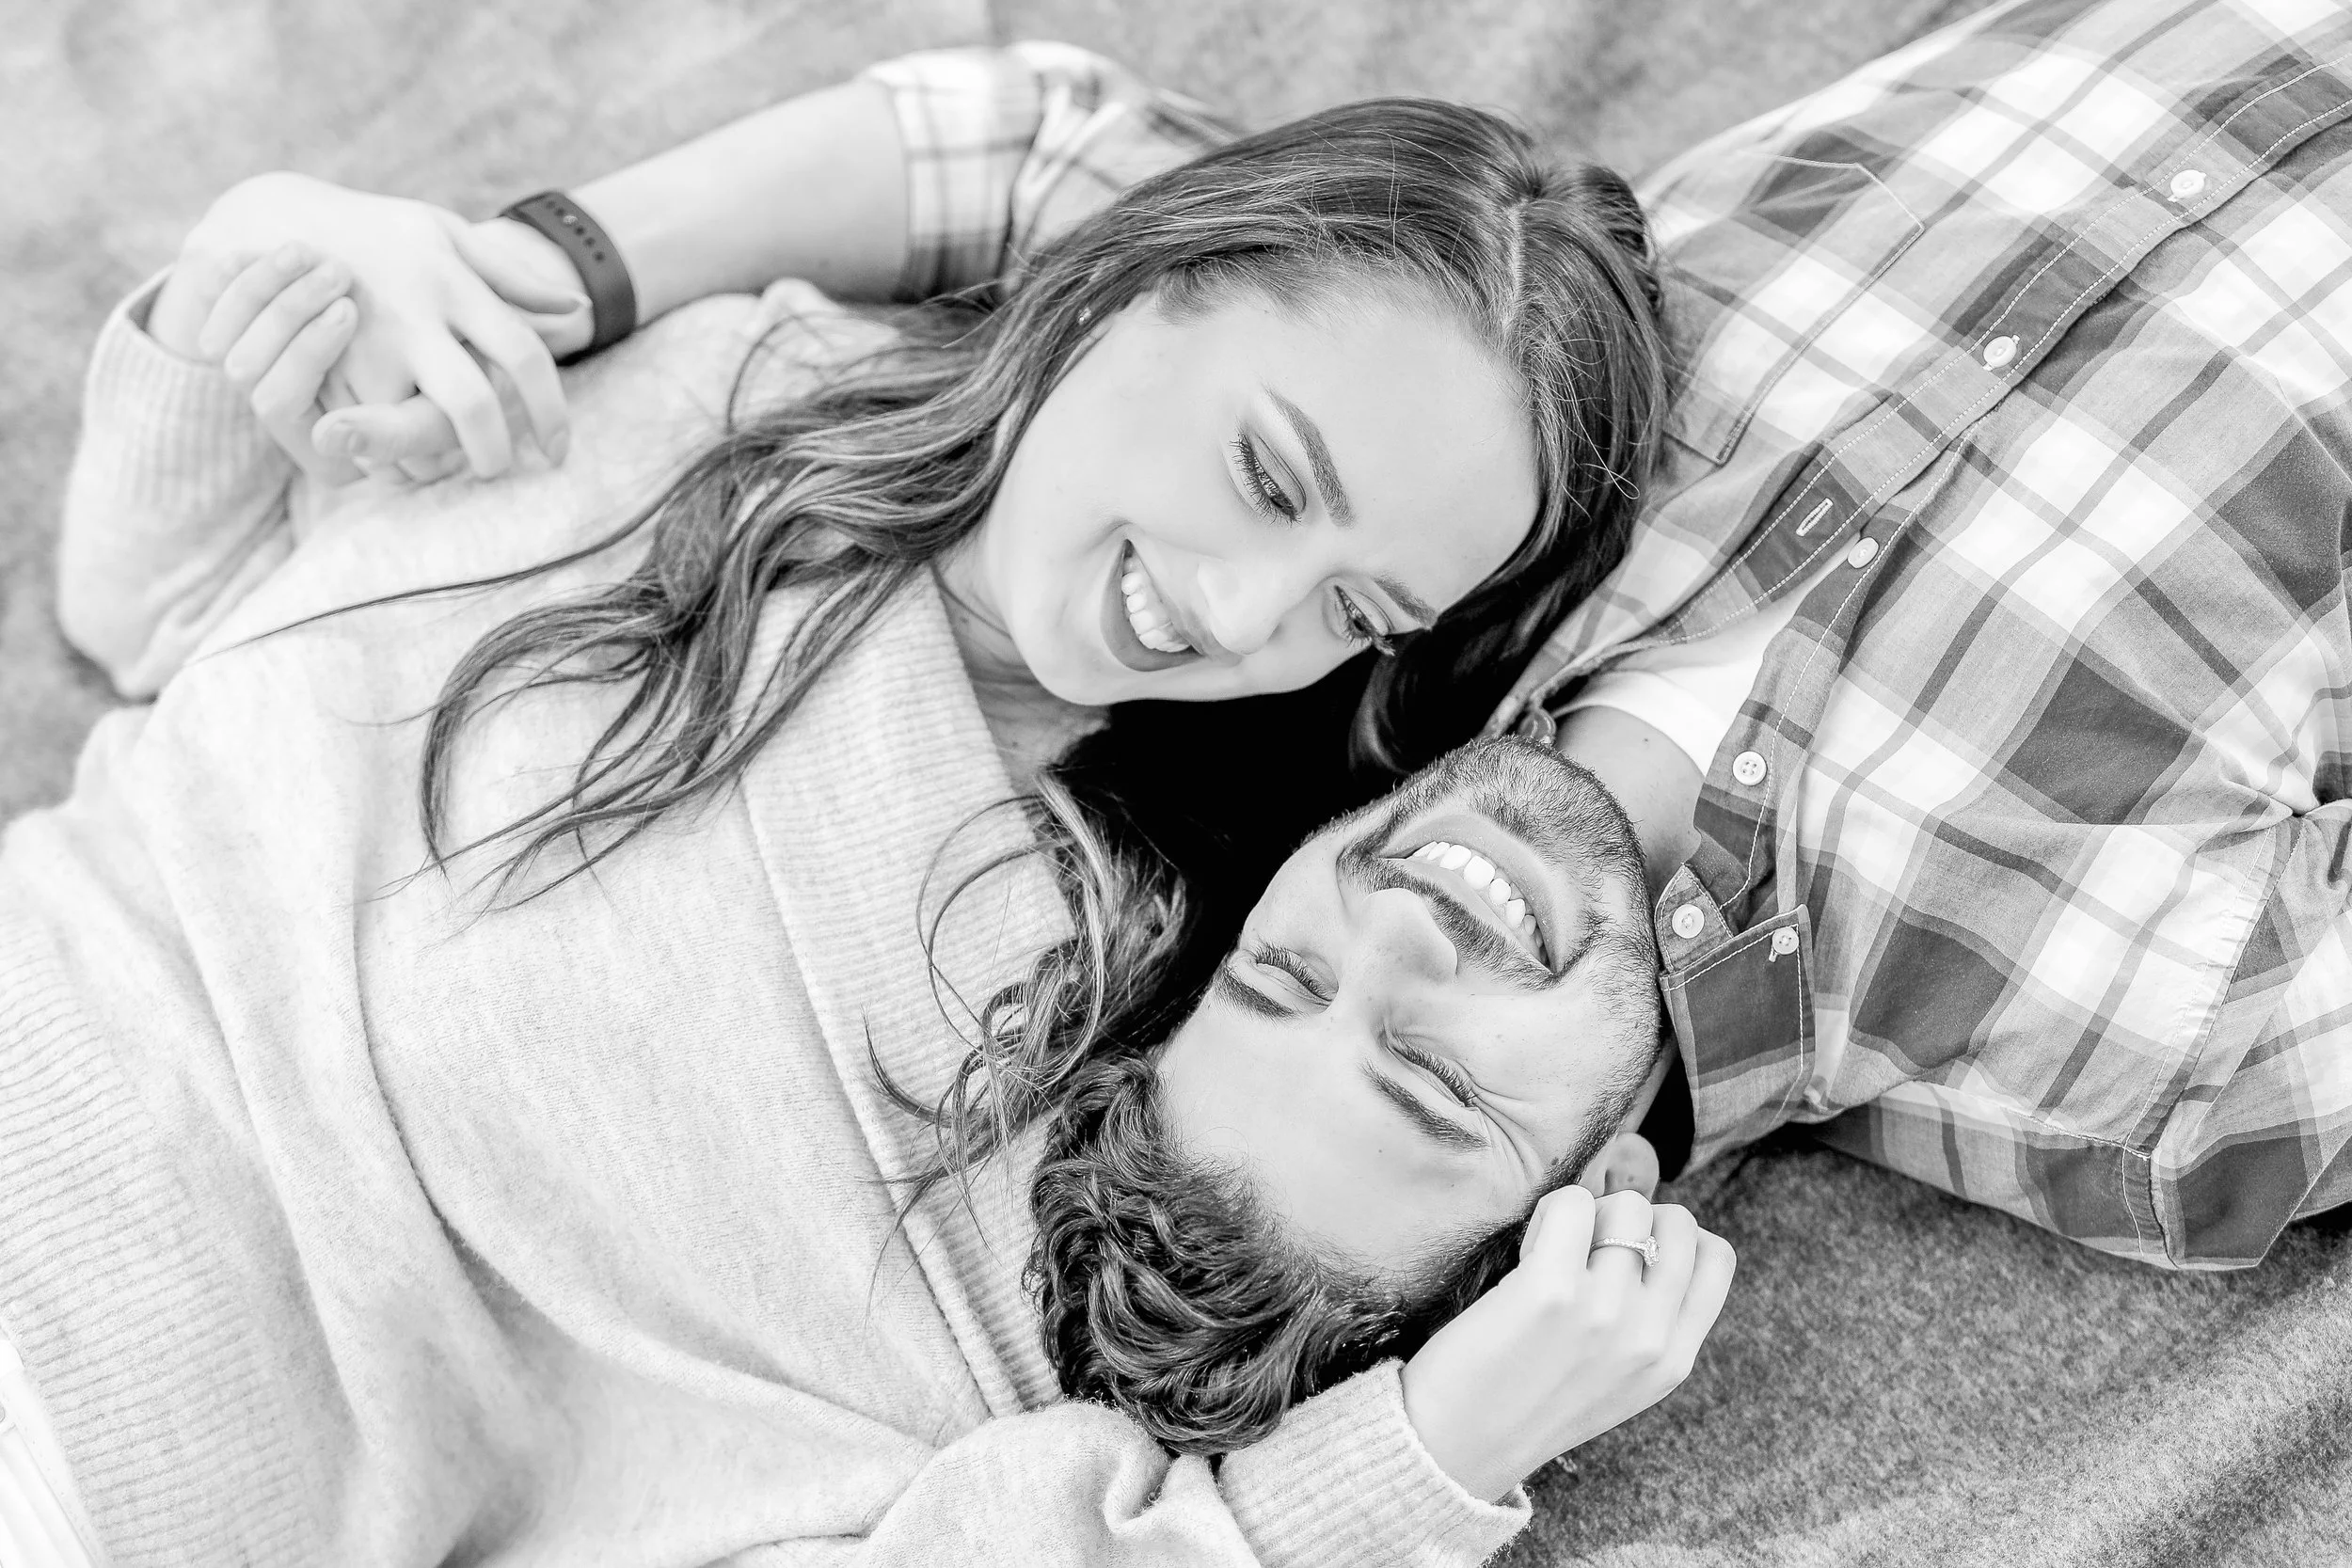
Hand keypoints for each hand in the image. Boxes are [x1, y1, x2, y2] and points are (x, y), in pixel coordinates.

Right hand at [148, 173, 586, 477]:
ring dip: (434, 458)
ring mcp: (363, 346)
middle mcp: (412, 317)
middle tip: (500, 470)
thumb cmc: (384, 233)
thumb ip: (511, 275)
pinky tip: (400, 449)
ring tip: (444, 457)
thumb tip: (577, 307)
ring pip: (413, 430)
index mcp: (452, 282)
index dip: (551, 411)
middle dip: (492, 449)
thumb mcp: (445, 234)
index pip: (523, 356)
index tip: (559, 451)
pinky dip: (388, 453)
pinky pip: (365, 432)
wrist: (279, 219)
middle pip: (470, 403)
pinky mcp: (322, 368)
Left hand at [1399, 1187, 1735, 1501]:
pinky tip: (1529, 1247)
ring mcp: (1605, 1312)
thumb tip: (1653, 1241)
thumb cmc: (1527, 1402)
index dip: (1674, 1237)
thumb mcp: (1620, 1381)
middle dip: (1633, 1217)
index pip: (1717, 1259)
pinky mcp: (1551, 1290)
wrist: (1458, 1447)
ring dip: (1587, 1212)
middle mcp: (1649, 1337)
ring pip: (1628, 1205)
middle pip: (1679, 1222)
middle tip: (1588, 1248)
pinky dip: (1552, 1210)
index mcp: (1673, 1361)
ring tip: (1553, 1251)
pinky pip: (1573, 1204)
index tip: (1631, 1250)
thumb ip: (1650, 1326)